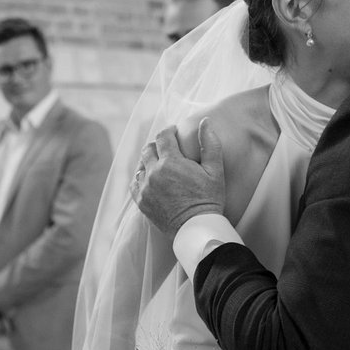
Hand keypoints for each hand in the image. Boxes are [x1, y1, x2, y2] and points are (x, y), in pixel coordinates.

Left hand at [133, 122, 225, 239]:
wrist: (196, 228)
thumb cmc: (209, 199)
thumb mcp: (215, 170)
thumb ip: (210, 143)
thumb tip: (205, 121)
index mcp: (171, 162)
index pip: (163, 136)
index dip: (169, 131)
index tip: (174, 132)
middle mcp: (154, 173)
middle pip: (148, 148)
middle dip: (158, 145)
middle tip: (168, 148)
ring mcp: (145, 188)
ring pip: (140, 165)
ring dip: (149, 161)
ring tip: (160, 164)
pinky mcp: (141, 201)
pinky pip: (135, 182)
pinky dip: (141, 177)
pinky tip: (151, 178)